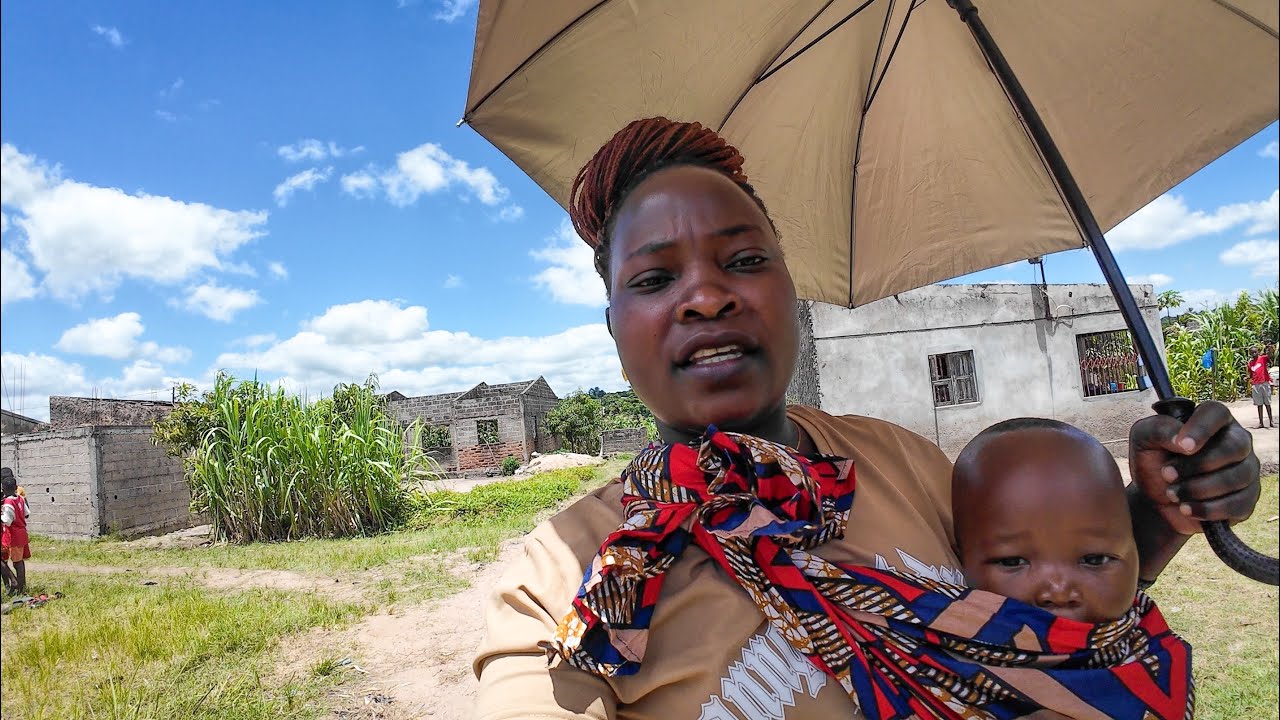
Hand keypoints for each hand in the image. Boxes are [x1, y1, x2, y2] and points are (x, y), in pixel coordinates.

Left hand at [1129, 400, 1260, 535]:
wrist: (1154, 500)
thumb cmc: (1153, 462)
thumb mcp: (1143, 439)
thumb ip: (1158, 429)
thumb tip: (1181, 440)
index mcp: (1212, 420)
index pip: (1217, 413)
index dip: (1202, 429)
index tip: (1183, 446)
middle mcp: (1236, 441)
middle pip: (1234, 447)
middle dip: (1196, 465)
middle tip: (1166, 474)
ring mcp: (1246, 469)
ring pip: (1236, 477)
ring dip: (1198, 489)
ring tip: (1172, 493)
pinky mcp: (1247, 498)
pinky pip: (1238, 504)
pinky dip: (1208, 509)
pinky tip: (1187, 508)